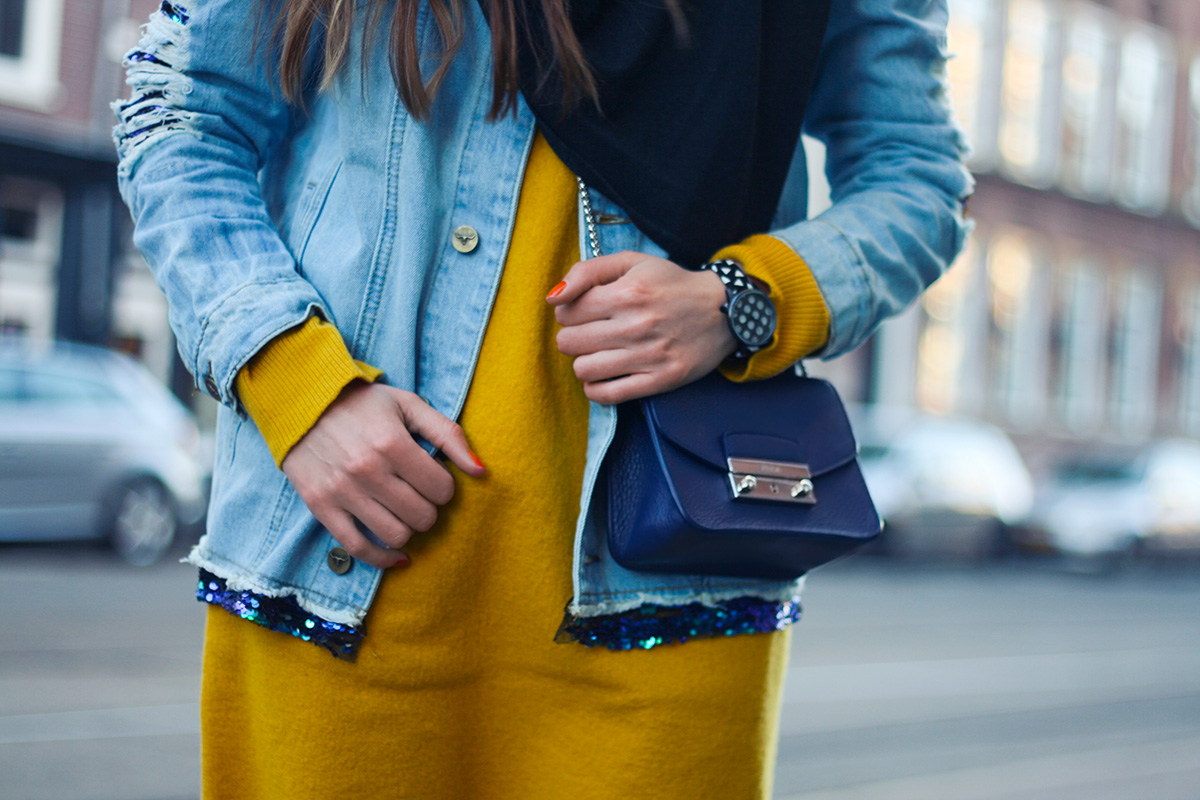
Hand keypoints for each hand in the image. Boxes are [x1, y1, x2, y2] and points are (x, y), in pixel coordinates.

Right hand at [281, 382, 484, 568]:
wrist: (301, 402)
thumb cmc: (362, 404)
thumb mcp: (409, 405)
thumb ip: (448, 435)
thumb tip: (481, 472)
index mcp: (392, 443)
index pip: (441, 489)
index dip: (445, 487)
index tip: (435, 478)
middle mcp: (367, 471)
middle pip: (422, 516)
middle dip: (429, 509)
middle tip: (420, 495)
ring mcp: (342, 492)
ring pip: (396, 535)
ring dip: (409, 528)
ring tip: (405, 511)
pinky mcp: (321, 507)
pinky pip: (358, 548)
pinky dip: (383, 558)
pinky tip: (398, 554)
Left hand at [547, 251, 736, 403]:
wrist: (724, 310)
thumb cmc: (673, 285)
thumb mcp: (633, 263)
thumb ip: (587, 271)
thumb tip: (552, 297)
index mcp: (628, 293)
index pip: (567, 311)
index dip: (569, 311)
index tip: (584, 311)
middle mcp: (636, 326)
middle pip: (569, 342)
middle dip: (572, 336)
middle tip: (589, 332)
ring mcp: (649, 356)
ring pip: (584, 369)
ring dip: (584, 361)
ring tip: (598, 353)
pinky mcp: (660, 381)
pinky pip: (608, 395)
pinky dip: (595, 388)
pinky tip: (602, 375)